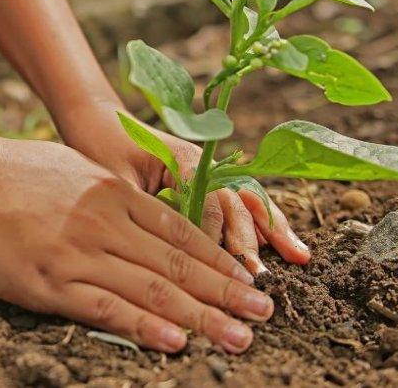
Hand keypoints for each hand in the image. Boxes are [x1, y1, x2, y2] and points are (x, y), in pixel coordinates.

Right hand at [0, 136, 274, 352]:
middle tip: (264, 314)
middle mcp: (104, 221)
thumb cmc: (5, 171)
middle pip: (178, 264)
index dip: (220, 260)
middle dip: (226, 292)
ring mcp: (77, 252)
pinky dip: (144, 327)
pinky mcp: (47, 281)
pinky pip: (105, 308)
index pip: (180, 232)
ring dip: (202, 316)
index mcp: (111, 192)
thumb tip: (139, 212)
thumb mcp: (69, 168)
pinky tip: (176, 342)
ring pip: (152, 289)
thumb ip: (107, 193)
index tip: (249, 280)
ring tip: (239, 337)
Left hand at [54, 100, 310, 273]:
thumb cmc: (100, 147)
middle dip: (251, 241)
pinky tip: (285, 244)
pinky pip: (239, 202)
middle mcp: (203, 164)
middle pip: (235, 203)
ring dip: (271, 230)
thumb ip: (141, 208)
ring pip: (247, 202)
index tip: (223, 271)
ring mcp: (208, 171)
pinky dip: (262, 223)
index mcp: (183, 160)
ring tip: (299, 257)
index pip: (209, 204)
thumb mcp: (114, 180)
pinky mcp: (206, 180)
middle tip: (261, 277)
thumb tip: (159, 249)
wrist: (97, 119)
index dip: (216, 239)